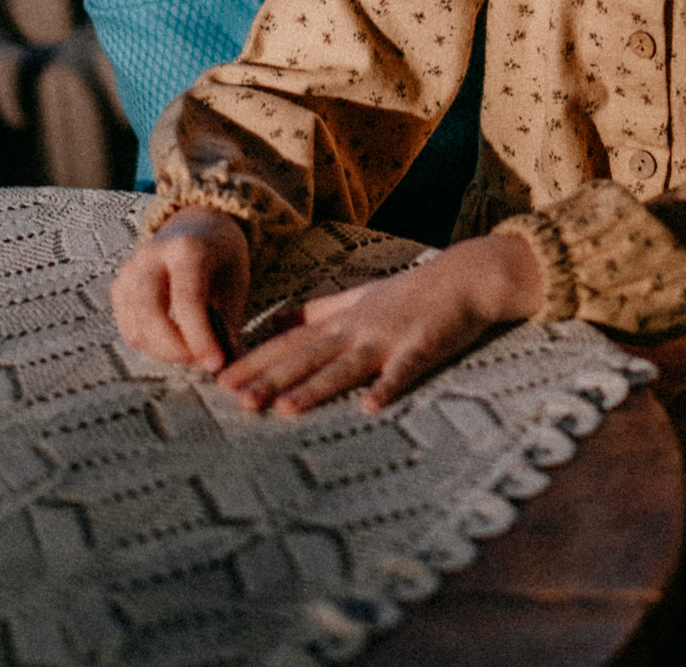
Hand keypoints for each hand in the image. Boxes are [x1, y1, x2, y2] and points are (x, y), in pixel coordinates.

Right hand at [113, 207, 248, 372]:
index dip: (200, 337)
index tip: (216, 363)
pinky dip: (149, 345)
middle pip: (151, 314)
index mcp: (188, 247)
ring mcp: (130, 269)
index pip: (188, 299)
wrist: (197, 228)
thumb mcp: (235, 283)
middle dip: (176, 350)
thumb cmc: (220, 259)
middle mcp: (152, 255)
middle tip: (202, 362)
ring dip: (164, 352)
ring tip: (192, 352)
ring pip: (135, 327)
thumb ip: (227, 324)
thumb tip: (225, 365)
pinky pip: (127, 328)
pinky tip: (174, 343)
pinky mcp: (119, 285)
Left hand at [220, 232, 543, 415]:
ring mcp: (390, 336)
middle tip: (236, 402)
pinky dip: (387, 388)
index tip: (218, 381)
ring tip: (284, 410)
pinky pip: (404, 370)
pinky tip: (369, 407)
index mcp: (341, 320)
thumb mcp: (358, 295)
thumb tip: (274, 319)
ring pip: (345, 366)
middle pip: (308, 357)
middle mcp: (358, 327)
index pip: (289, 341)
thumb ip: (317, 309)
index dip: (254, 361)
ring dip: (315, 387)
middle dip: (271, 379)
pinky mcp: (424, 345)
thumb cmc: (412, 291)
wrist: (466, 276)